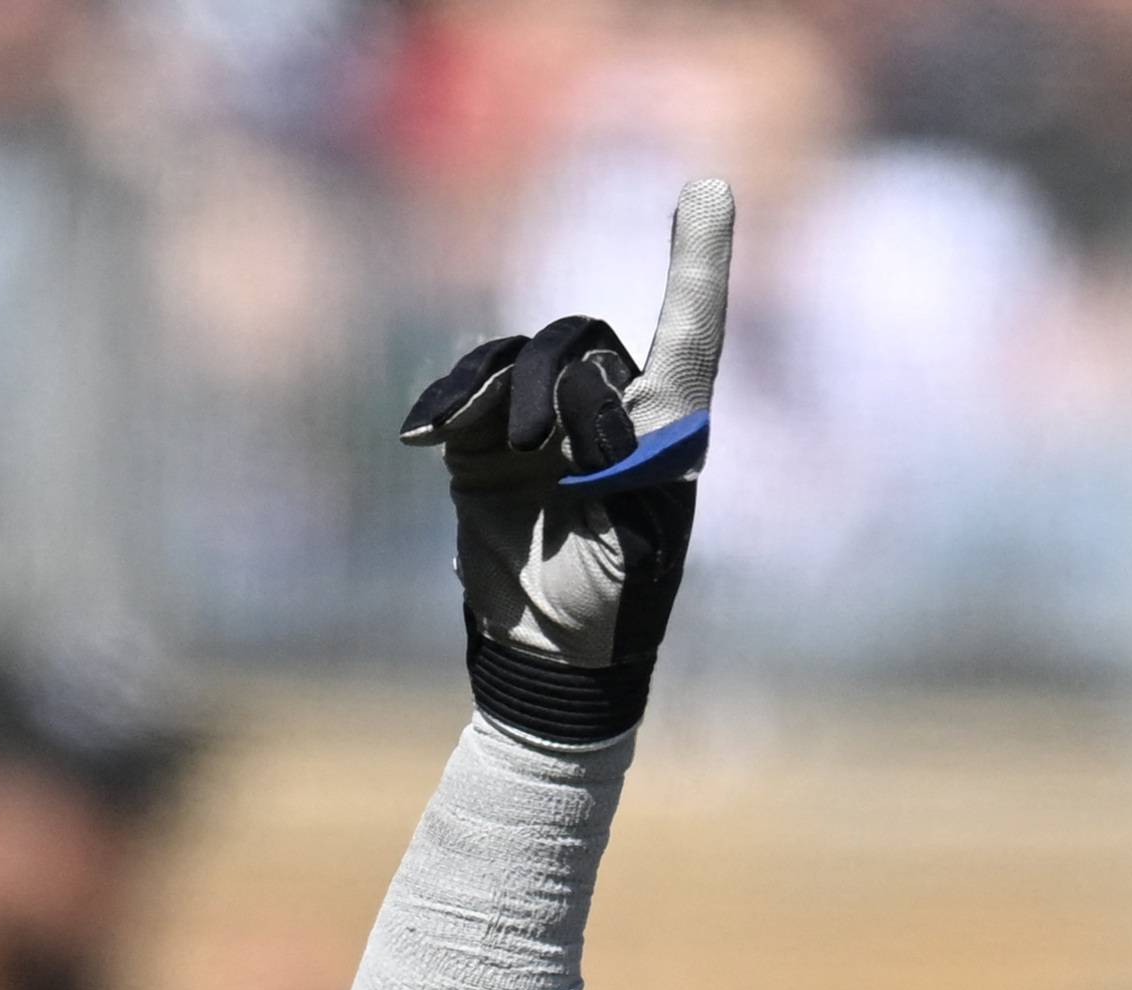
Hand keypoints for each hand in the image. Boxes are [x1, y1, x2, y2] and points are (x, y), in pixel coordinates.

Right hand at [405, 176, 734, 743]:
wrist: (545, 657)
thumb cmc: (613, 610)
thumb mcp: (635, 545)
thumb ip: (620, 464)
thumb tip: (584, 394)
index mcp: (668, 436)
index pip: (690, 336)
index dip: (698, 263)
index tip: (708, 189)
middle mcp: (610, 415)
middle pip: (577, 343)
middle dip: (549, 384)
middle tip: (536, 451)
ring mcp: (544, 424)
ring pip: (517, 361)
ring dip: (496, 394)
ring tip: (475, 448)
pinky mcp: (486, 441)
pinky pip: (466, 392)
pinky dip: (447, 403)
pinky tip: (423, 437)